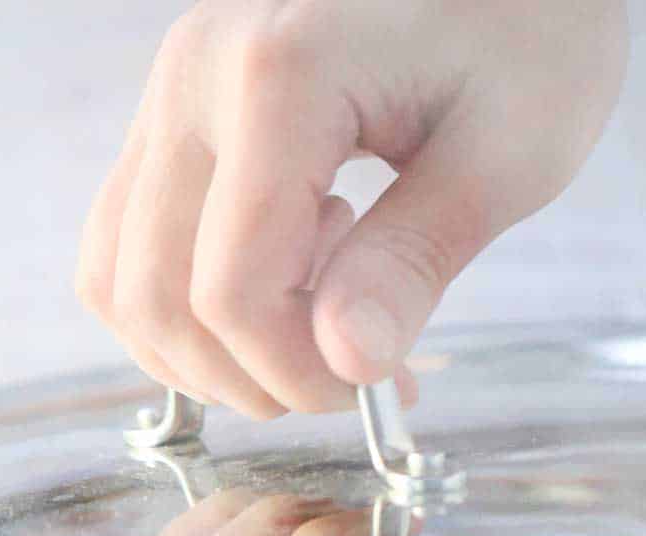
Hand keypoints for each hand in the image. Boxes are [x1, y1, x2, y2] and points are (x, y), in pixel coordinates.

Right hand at [77, 0, 627, 416]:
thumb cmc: (527, 30)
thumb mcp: (509, 150)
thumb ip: (415, 258)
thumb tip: (346, 362)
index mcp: (279, 77)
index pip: (230, 292)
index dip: (293, 375)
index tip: (373, 389)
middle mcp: (195, 78)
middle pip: (156, 296)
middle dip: (246, 377)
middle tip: (344, 379)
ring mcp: (170, 96)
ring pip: (118, 279)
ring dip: (200, 354)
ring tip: (307, 334)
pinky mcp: (171, 119)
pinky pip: (125, 246)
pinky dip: (179, 308)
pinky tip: (273, 294)